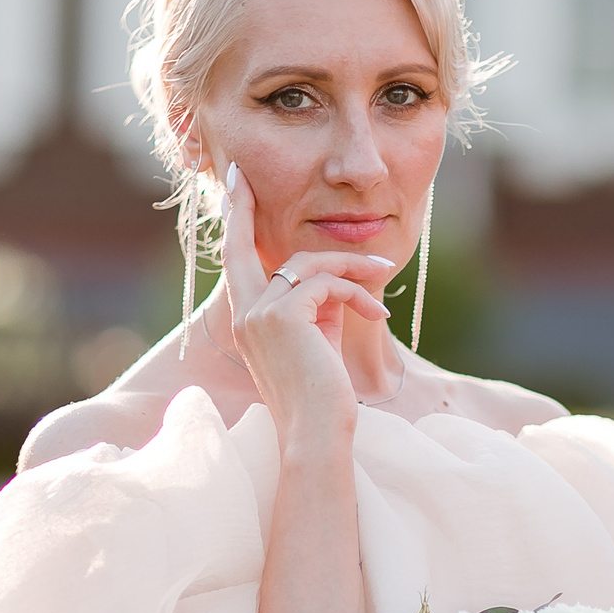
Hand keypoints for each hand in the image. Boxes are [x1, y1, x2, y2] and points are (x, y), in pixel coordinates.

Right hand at [217, 163, 392, 454]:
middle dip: (239, 208)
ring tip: (382, 278)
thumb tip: (338, 279)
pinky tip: (378, 314)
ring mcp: (260, 314)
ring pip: (307, 264)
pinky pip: (327, 283)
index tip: (231, 189)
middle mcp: (245, 315)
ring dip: (350, 269)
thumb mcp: (319, 341)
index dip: (234, 225)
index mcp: (249, 322)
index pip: (236, 264)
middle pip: (240, 247)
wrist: (317, 435)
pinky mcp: (284, 315)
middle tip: (240, 176)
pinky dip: (357, 292)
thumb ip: (318, 306)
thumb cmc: (324, 398)